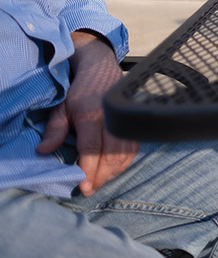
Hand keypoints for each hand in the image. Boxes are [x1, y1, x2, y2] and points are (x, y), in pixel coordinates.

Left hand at [36, 33, 138, 195]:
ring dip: (113, 172)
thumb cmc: (80, 91)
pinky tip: (113, 169)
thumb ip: (55, 130)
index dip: (89, 169)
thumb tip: (43, 151)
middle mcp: (111, 119)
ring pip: (125, 153)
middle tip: (90, 189)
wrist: (102, 69)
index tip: (84, 186)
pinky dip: (124, 162)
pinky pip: (132, 148)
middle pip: (111, 155)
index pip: (92, 148)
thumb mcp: (62, 107)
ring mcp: (124, 120)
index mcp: (91, 115)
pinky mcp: (131, 123)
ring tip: (100, 181)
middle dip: (101, 176)